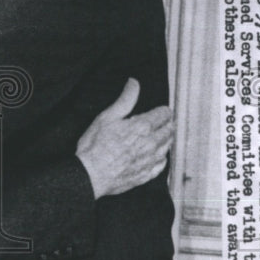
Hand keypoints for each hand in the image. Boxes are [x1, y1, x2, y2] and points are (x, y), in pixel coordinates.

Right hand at [75, 79, 174, 198]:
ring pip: (167, 147)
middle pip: (169, 131)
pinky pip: (161, 165)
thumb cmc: (95, 146)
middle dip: (169, 124)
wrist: (91, 175)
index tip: (164, 109)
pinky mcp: (146, 175)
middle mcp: (151, 143)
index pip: (163, 115)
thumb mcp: (107, 116)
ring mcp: (150, 161)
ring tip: (165, 136)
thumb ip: (125, 100)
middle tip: (167, 121)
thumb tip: (134, 84)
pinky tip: (158, 156)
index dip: (164, 110)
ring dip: (167, 140)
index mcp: (142, 127)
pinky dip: (162, 158)